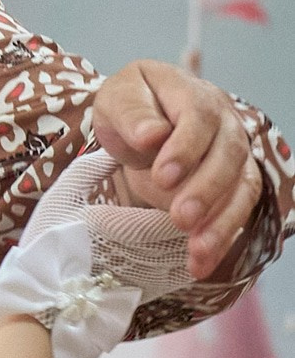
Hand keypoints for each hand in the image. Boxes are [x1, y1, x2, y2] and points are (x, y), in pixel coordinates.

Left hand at [92, 60, 264, 279]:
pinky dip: (222, 239)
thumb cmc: (130, 107)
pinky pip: (237, 211)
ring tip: (197, 251)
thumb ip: (132, 114)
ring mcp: (233, 154)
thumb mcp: (117, 99)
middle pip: (228, 154)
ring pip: (241, 186)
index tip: (163, 176)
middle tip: (181, 217)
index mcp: (193, 93)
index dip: (186, 148)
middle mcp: (224, 122)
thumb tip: (152, 136)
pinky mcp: (233, 184)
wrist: (144, 120)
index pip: (199, 117)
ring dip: (222, 221)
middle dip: (206, 189)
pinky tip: (200, 264)